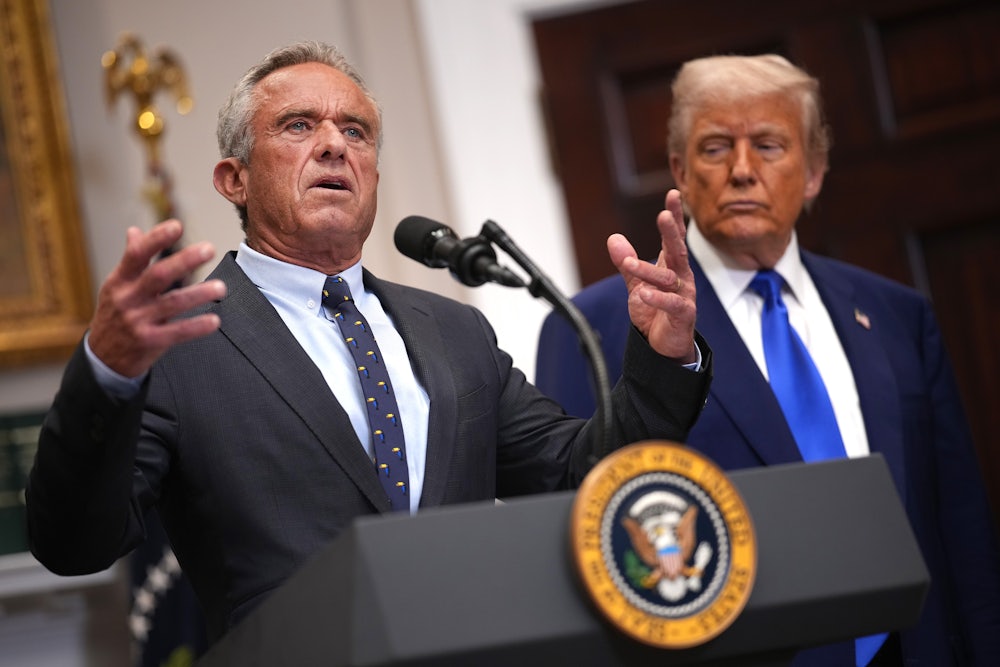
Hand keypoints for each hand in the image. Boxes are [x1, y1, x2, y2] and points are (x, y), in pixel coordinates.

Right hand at [88, 220, 226, 377]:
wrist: (102, 357)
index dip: (156, 239)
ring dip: (198, 294)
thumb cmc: (115, 315)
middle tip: (209, 249)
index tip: (177, 226)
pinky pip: (177, 333)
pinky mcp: (150, 342)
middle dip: (184, 261)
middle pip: (158, 276)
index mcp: (119, 280)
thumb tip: (134, 231)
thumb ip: (130, 260)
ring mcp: (138, 321)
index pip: (136, 255)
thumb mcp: (116, 286)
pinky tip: (214, 320)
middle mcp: (128, 298)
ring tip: (221, 287)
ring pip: (172, 303)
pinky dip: (197, 326)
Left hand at [606, 189, 696, 362]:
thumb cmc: (655, 313)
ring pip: (668, 279)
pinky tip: (643, 294)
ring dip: (647, 270)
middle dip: (671, 232)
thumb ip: (627, 263)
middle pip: (678, 250)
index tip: (673, 195)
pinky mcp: (683, 315)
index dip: (674, 217)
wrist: (663, 347)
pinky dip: (657, 299)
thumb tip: (613, 238)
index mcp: (672, 267)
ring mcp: (684, 296)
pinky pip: (672, 304)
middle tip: (664, 215)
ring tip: (629, 264)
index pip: (673, 238)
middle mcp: (681, 278)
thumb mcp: (637, 285)